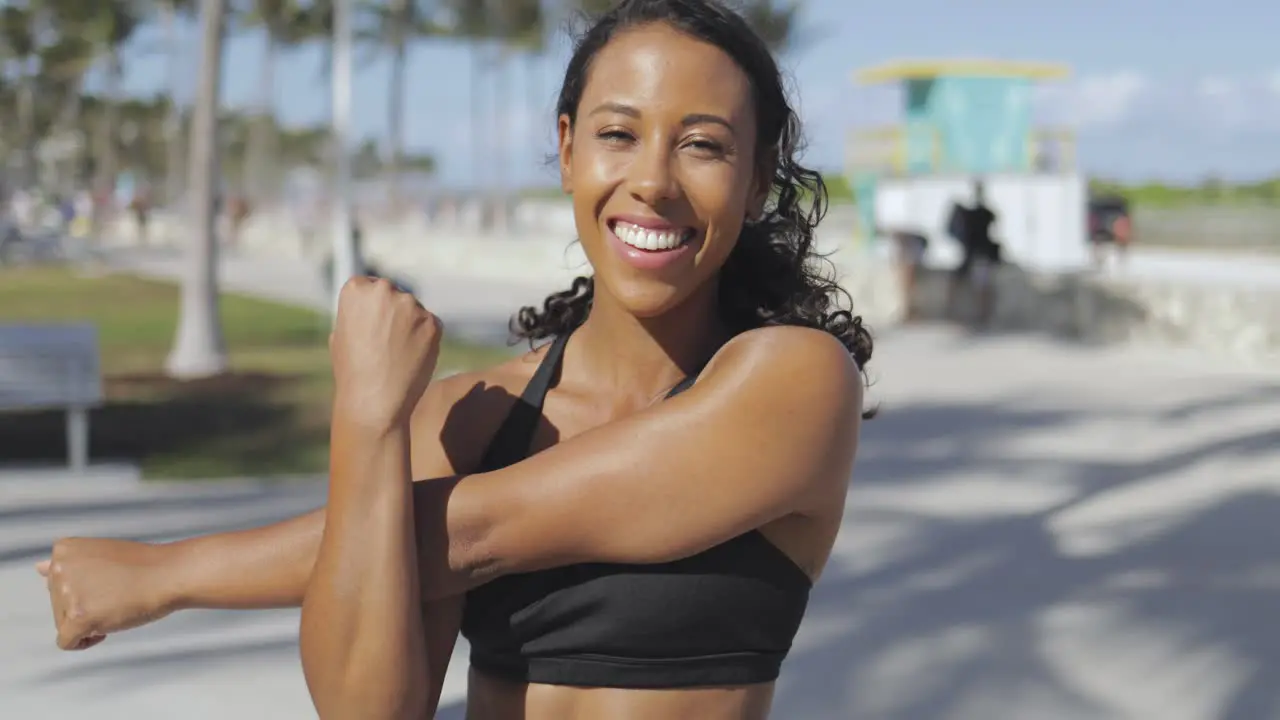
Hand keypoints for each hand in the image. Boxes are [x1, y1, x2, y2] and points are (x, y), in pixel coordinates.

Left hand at [36, 538, 176, 650]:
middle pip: (58, 604)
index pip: (57, 583)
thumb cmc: (143, 565)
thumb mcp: (100, 554)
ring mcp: (67, 594)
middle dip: (84, 606)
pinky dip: (85, 642)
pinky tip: (106, 629)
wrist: (168, 574)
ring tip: (116, 607)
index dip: (83, 589)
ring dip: (88, 622)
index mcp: (64, 551)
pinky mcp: (77, 617)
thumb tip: (38, 568)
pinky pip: (67, 642)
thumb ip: (70, 564)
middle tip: (115, 596)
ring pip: (63, 624)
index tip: (106, 586)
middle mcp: (59, 569)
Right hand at [330, 276, 441, 429]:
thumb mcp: (340, 333)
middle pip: (394, 295)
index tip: (371, 326)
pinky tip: (411, 358)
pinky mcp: (433, 322)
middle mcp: (384, 289)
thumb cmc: (352, 371)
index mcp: (356, 288)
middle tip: (386, 343)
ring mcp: (411, 305)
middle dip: (393, 313)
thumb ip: (358, 312)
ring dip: (410, 325)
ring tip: (397, 354)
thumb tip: (370, 305)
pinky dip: (425, 339)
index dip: (371, 308)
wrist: (373, 400)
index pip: (369, 286)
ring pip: (414, 311)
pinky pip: (430, 326)